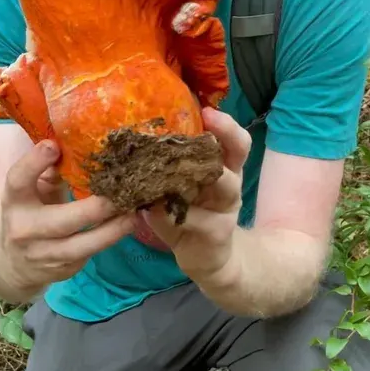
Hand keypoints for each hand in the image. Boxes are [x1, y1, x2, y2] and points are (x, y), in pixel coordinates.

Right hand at [0, 139, 136, 284]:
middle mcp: (24, 229)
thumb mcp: (32, 190)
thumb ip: (50, 170)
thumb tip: (83, 143)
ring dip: (111, 230)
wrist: (11, 263)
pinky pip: (89, 254)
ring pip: (81, 246)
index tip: (53, 145)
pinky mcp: (62, 270)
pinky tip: (127, 224)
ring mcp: (43, 254)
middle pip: (60, 221)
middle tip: (120, 192)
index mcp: (15, 200)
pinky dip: (110, 239)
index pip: (18, 180)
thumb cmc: (29, 212)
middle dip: (94, 209)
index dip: (33, 163)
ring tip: (133, 214)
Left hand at [139, 108, 250, 282]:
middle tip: (201, 128)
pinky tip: (150, 211)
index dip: (226, 126)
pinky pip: (193, 218)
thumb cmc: (189, 215)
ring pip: (221, 185)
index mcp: (225, 169)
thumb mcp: (182, 189)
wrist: (207, 259)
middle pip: (234, 158)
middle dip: (218, 140)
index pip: (236, 142)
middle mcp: (231, 184)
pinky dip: (170, 214)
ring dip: (193, 175)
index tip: (207, 111)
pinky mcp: (217, 232)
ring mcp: (227, 209)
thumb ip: (169, 169)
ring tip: (168, 169)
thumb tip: (134, 145)